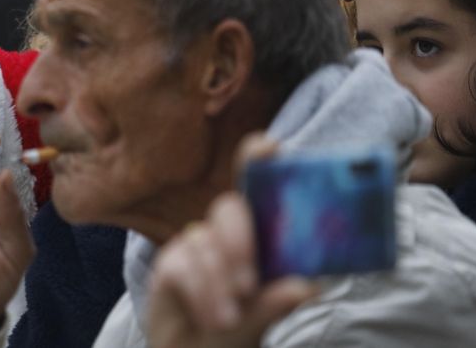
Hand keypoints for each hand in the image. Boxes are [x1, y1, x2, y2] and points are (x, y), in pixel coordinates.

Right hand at [145, 135, 316, 347]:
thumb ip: (275, 305)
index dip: (258, 159)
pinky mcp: (168, 262)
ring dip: (219, 283)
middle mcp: (225, 235)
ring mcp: (195, 246)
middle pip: (228, 209)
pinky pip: (182, 265)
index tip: (269, 146)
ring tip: (229, 320)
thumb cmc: (232, 336)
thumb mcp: (257, 324)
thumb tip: (306, 285)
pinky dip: (201, 294)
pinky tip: (212, 318)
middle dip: (239, 240)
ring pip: (205, 243)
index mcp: (257, 240)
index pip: (257, 188)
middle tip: (249, 284)